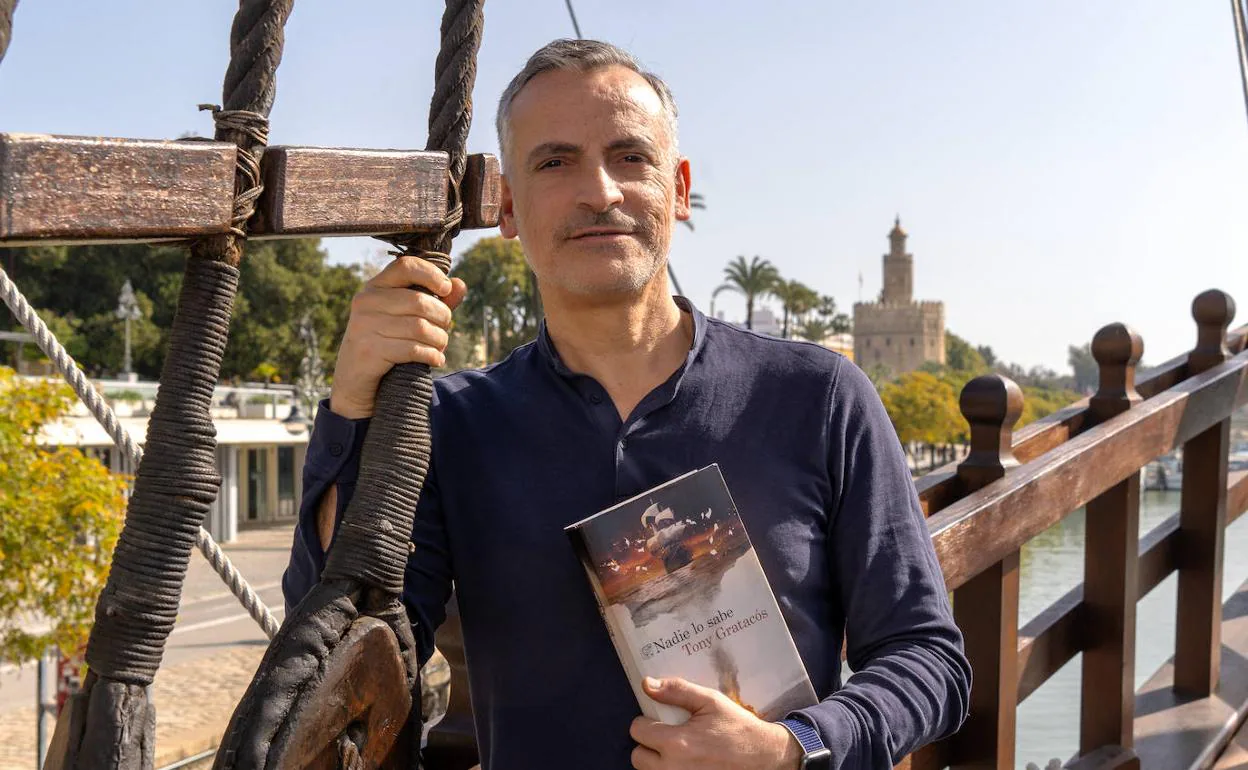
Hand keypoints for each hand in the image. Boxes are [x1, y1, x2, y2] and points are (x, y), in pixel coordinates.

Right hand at [329, 256, 467, 418]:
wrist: (354, 379)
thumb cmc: (386, 342)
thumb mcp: (406, 317)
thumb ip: (434, 300)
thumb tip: (460, 284)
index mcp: (375, 287)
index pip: (405, 266)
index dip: (431, 274)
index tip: (446, 289)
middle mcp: (366, 302)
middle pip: (420, 301)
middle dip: (442, 317)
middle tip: (445, 329)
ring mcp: (365, 326)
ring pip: (420, 327)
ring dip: (439, 339)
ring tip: (440, 346)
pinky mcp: (369, 351)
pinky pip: (413, 349)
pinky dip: (432, 355)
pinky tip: (436, 359)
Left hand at [629, 677, 803, 769]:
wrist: (764, 757)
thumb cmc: (737, 728)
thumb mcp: (710, 701)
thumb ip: (677, 691)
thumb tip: (647, 684)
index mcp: (677, 742)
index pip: (637, 731)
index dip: (646, 721)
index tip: (658, 720)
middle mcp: (674, 768)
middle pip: (638, 756)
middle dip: (647, 744)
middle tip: (666, 736)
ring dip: (657, 761)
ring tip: (678, 750)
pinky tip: (686, 762)